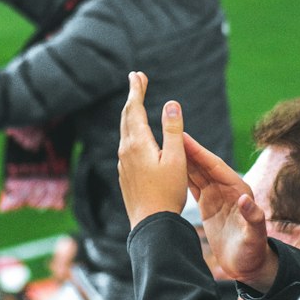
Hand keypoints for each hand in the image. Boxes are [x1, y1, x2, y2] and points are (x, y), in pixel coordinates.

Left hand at [117, 70, 187, 225]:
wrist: (151, 224)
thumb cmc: (167, 193)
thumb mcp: (177, 159)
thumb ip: (173, 130)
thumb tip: (171, 103)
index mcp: (138, 143)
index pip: (135, 109)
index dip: (137, 90)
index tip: (138, 74)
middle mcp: (126, 150)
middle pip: (127, 117)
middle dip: (133, 96)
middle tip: (137, 79)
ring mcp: (123, 163)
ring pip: (125, 131)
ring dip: (131, 113)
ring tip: (136, 102)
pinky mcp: (125, 174)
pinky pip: (126, 145)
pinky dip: (131, 130)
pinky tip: (136, 135)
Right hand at [183, 134, 277, 292]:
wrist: (248, 265)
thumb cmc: (253, 251)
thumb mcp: (254, 235)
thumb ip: (252, 216)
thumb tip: (244, 200)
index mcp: (238, 190)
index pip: (216, 166)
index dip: (200, 152)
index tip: (184, 138)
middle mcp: (227, 189)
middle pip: (204, 166)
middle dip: (188, 151)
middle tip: (168, 135)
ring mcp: (218, 196)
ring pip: (197, 173)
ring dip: (183, 160)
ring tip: (164, 147)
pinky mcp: (209, 205)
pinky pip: (194, 186)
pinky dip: (182, 176)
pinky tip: (170, 169)